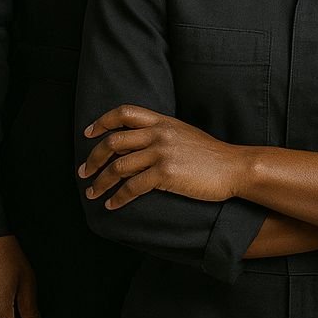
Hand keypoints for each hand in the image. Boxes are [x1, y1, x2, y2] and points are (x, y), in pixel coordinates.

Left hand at [80, 105, 242, 208]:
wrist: (233, 167)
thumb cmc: (210, 154)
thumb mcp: (183, 135)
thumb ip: (160, 135)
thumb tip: (133, 145)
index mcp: (163, 121)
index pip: (125, 112)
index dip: (102, 121)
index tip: (89, 134)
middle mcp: (159, 133)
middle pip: (114, 141)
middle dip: (94, 158)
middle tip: (83, 171)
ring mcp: (162, 153)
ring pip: (119, 167)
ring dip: (101, 182)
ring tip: (92, 192)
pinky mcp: (166, 175)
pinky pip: (132, 187)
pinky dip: (118, 198)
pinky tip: (112, 204)